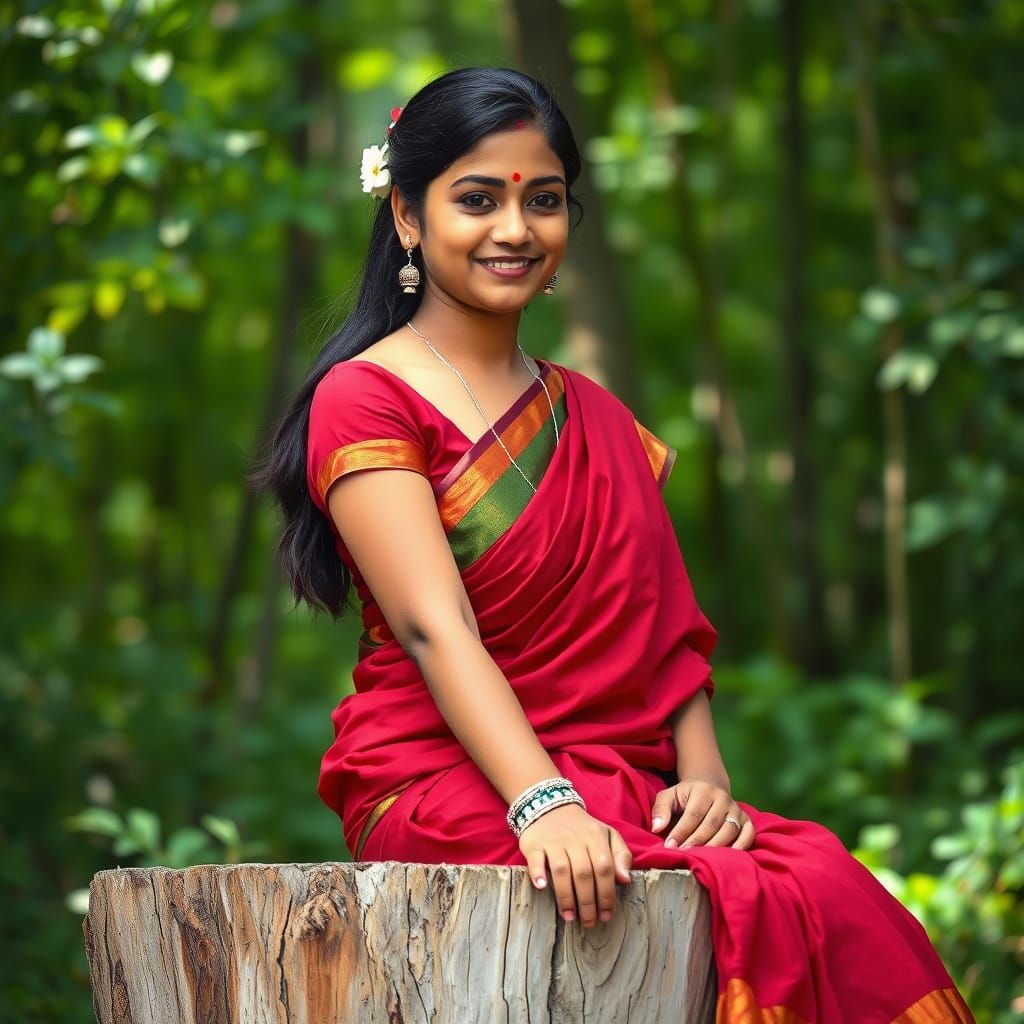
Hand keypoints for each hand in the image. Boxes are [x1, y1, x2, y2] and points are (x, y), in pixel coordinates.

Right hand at [519, 803, 632, 926]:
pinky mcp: (535, 843)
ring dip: (566, 896)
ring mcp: (554, 841)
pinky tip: (542, 887)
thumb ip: (621, 855)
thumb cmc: (583, 829)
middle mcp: (575, 839)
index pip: (605, 869)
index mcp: (596, 837)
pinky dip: (538, 873)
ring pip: (562, 870)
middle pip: (584, 874)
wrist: (551, 806)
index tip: (606, 915)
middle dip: (588, 902)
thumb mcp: (607, 835)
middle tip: (588, 922)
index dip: (607, 894)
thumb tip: (626, 880)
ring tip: (570, 916)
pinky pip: (536, 859)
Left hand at [650, 776, 754, 849]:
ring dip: (715, 846)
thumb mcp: (669, 796)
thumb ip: (660, 809)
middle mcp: (722, 798)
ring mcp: (736, 809)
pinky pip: (749, 833)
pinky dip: (742, 845)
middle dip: (696, 841)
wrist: (708, 787)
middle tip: (684, 854)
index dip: (681, 832)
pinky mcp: (746, 819)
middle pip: (711, 824)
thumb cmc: (684, 797)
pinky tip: (730, 857)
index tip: (670, 846)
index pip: (692, 814)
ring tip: (702, 859)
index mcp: (703, 790)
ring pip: (729, 830)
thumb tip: (657, 828)